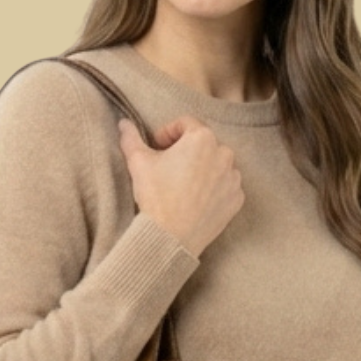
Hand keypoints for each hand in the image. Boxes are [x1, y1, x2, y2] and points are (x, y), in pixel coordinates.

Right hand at [118, 115, 243, 258]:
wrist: (171, 237)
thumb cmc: (156, 197)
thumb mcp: (138, 162)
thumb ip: (131, 138)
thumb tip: (123, 124)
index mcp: (202, 138)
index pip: (185, 123)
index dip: (167, 132)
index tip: (157, 146)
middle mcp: (224, 154)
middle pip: (203, 143)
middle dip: (186, 151)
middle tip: (168, 166)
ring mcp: (233, 178)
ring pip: (216, 164)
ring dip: (201, 168)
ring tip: (182, 185)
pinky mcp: (236, 199)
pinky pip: (225, 186)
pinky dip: (213, 188)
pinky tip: (195, 199)